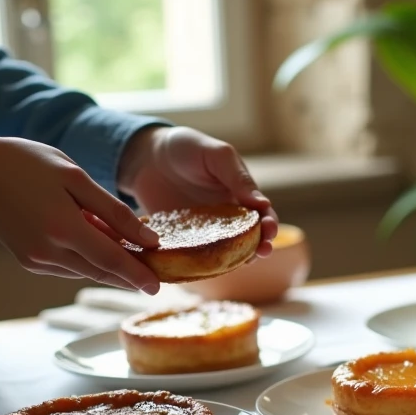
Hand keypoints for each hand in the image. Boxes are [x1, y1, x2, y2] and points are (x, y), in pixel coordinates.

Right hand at [0, 137, 162, 291]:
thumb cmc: (27, 164)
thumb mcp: (75, 178)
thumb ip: (113, 211)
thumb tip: (148, 239)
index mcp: (63, 229)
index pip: (112, 261)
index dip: (138, 275)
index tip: (159, 286)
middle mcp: (48, 253)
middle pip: (101, 271)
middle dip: (129, 276)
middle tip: (156, 275)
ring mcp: (36, 260)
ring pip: (85, 269)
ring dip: (109, 265)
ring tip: (131, 251)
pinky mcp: (29, 261)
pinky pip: (68, 265)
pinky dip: (87, 258)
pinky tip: (96, 240)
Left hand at [119, 126, 277, 257]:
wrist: (145, 156)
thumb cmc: (186, 148)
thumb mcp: (217, 155)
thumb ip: (238, 177)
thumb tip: (263, 204)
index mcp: (240, 195)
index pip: (262, 215)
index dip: (269, 226)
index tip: (270, 233)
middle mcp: (226, 217)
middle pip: (249, 239)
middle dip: (259, 247)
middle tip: (263, 252)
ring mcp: (204, 231)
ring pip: (226, 253)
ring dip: (236, 260)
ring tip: (241, 263)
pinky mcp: (182, 240)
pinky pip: (196, 256)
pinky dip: (203, 264)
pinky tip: (205, 267)